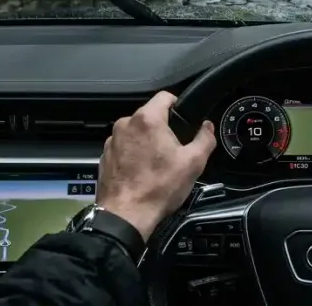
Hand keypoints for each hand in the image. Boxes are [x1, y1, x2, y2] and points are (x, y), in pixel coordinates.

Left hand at [97, 91, 216, 241]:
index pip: (165, 96)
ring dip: (146, 141)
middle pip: (150, 115)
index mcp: (147, 119)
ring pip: (135, 132)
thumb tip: (207, 127)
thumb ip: (205, 139)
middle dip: (163, 128)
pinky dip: (133, 154)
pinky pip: (124, 147)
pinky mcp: (104, 156)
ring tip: (157, 164)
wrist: (126, 215)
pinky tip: (141, 172)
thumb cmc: (160, 187)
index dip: (178, 104)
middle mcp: (125, 124)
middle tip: (175, 149)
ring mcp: (112, 140)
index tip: (185, 119)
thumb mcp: (193, 163)